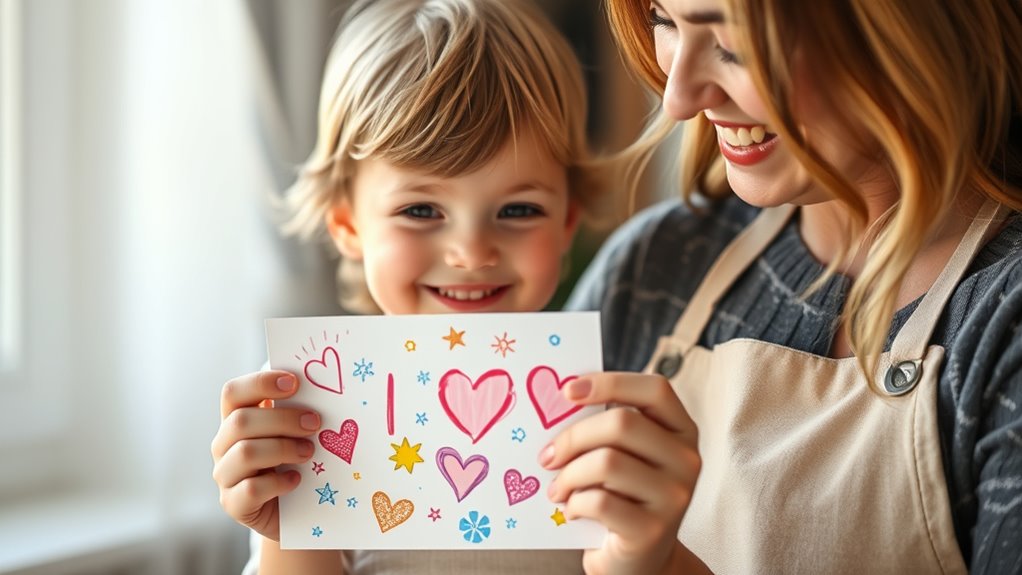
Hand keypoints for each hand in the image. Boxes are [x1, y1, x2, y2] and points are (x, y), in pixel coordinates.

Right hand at [210, 371, 320, 540]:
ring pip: (245, 453)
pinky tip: (296, 480)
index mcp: (235, 419)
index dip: (260, 383)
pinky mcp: (233, 504)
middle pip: (241, 421)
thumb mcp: (293, 433)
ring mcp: (225, 475)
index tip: (294, 383)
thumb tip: (324, 389)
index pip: (233, 392)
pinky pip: (251, 489)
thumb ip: (297, 411)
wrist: (292, 509)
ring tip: (309, 452)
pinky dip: (278, 483)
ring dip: (283, 449)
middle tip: (314, 423)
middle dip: (282, 419)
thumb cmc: (294, 460)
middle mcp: (223, 445)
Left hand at [541, 372, 701, 574]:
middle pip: (622, 423)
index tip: (568, 391)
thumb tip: (558, 404)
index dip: (611, 383)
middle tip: (547, 456)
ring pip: (607, 463)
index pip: (656, 389)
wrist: (639, 560)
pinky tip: (572, 510)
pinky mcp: (654, 530)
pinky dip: (575, 504)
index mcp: (682, 430)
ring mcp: (675, 496)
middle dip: (573, 437)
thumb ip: (608, 430)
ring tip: (557, 488)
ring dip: (568, 475)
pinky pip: (601, 501)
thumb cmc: (623, 497)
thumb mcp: (625, 456)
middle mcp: (687, 459)